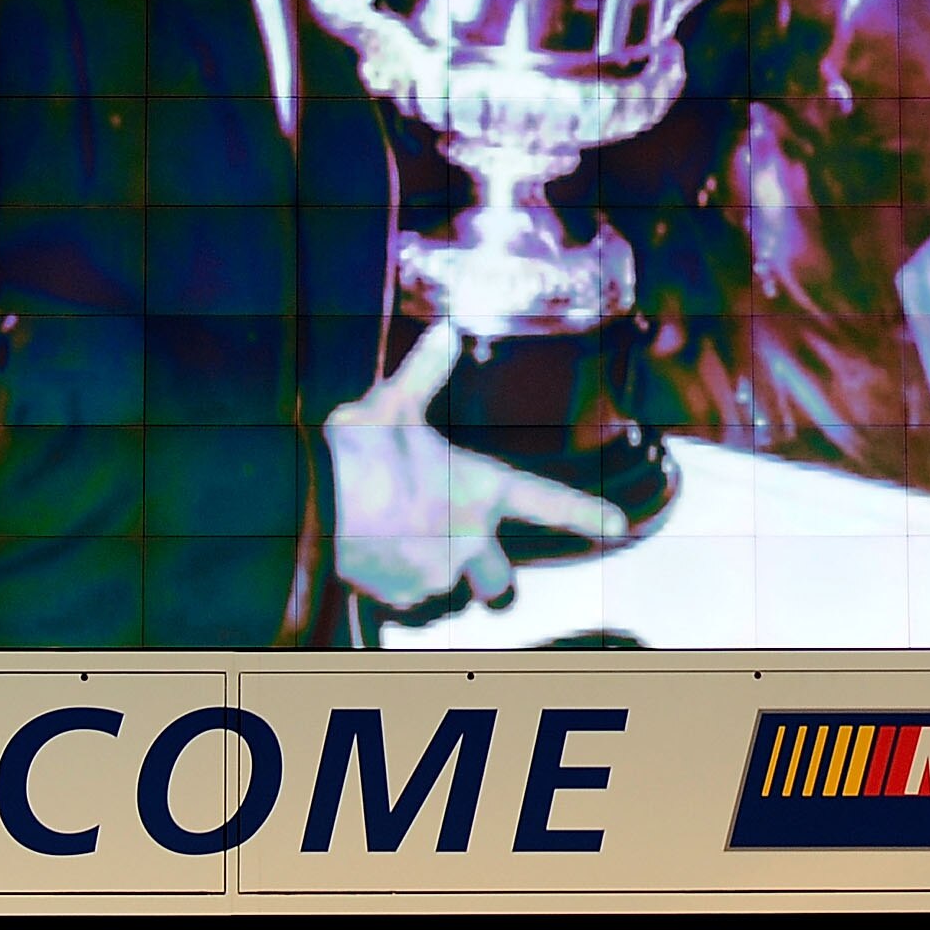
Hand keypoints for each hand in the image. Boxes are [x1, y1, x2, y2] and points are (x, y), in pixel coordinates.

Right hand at [324, 321, 630, 612]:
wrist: (308, 502)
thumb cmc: (356, 451)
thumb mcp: (392, 403)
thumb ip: (425, 373)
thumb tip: (446, 328)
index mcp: (482, 489)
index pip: (551, 502)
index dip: (589, 513)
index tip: (621, 523)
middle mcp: (471, 541)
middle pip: (500, 580)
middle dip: (482, 570)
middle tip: (448, 544)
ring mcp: (438, 575)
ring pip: (452, 589)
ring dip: (435, 574)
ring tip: (396, 542)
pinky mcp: (403, 599)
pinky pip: (411, 600)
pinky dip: (397, 585)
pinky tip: (371, 557)